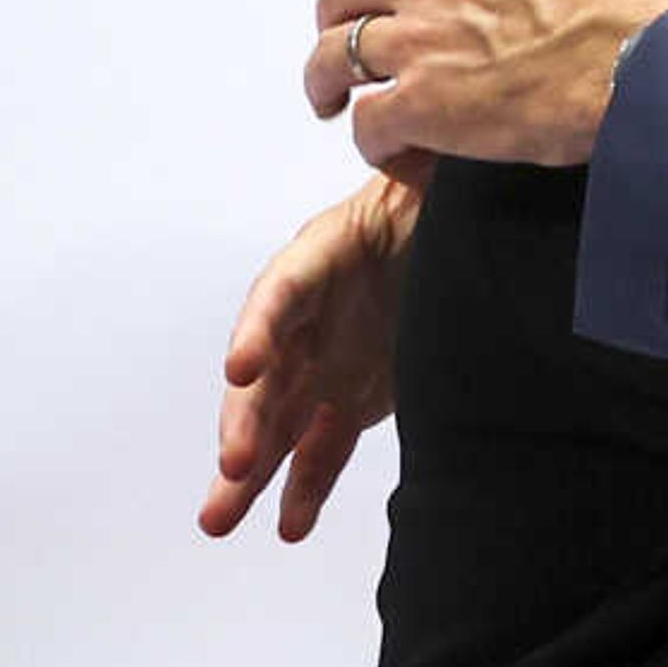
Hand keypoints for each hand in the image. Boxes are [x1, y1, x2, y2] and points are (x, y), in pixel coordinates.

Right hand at [205, 163, 429, 541]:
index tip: (242, 365)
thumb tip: (413, 139)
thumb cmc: (434, 199)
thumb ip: (414, 165)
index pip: (280, 292)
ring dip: (249, 472)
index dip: (260, 328)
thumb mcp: (427, 178)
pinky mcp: (350, 401)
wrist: (449, 232)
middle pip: (265, 373)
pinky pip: (321, 450)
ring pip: (277, 425)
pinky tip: (287, 527)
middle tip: (232, 465)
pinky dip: (306, 488)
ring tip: (218, 520)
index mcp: (318, 258)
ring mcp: (322, 364)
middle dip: (245, 420)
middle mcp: (307, 319)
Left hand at [303, 0, 667, 169]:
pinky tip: (387, 148)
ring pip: (335, 55)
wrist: (657, 65)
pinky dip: (370, 138)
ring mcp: (421, 42)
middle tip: (345, 28)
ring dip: (328, 77)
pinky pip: (369, 122)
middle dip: (337, 8)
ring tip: (334, 98)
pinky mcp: (427, 107)